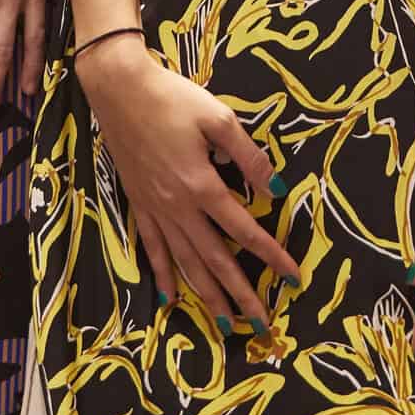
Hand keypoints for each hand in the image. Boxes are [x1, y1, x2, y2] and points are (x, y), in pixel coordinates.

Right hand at [77, 37, 301, 326]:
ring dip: (207, 296)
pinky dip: (163, 275)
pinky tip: (170, 298)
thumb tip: (276, 189)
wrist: (120, 90)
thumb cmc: (173, 98)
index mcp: (202, 185)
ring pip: (185, 262)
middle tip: (261, 324)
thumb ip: (248, 156)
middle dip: (241, 294)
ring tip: (225, 324)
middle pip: (215, 259)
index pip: (245, 230)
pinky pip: (152, 248)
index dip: (272, 255)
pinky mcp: (138, 204)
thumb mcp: (218, 118)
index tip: (293, 277)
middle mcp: (179, 206)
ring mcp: (156, 209)